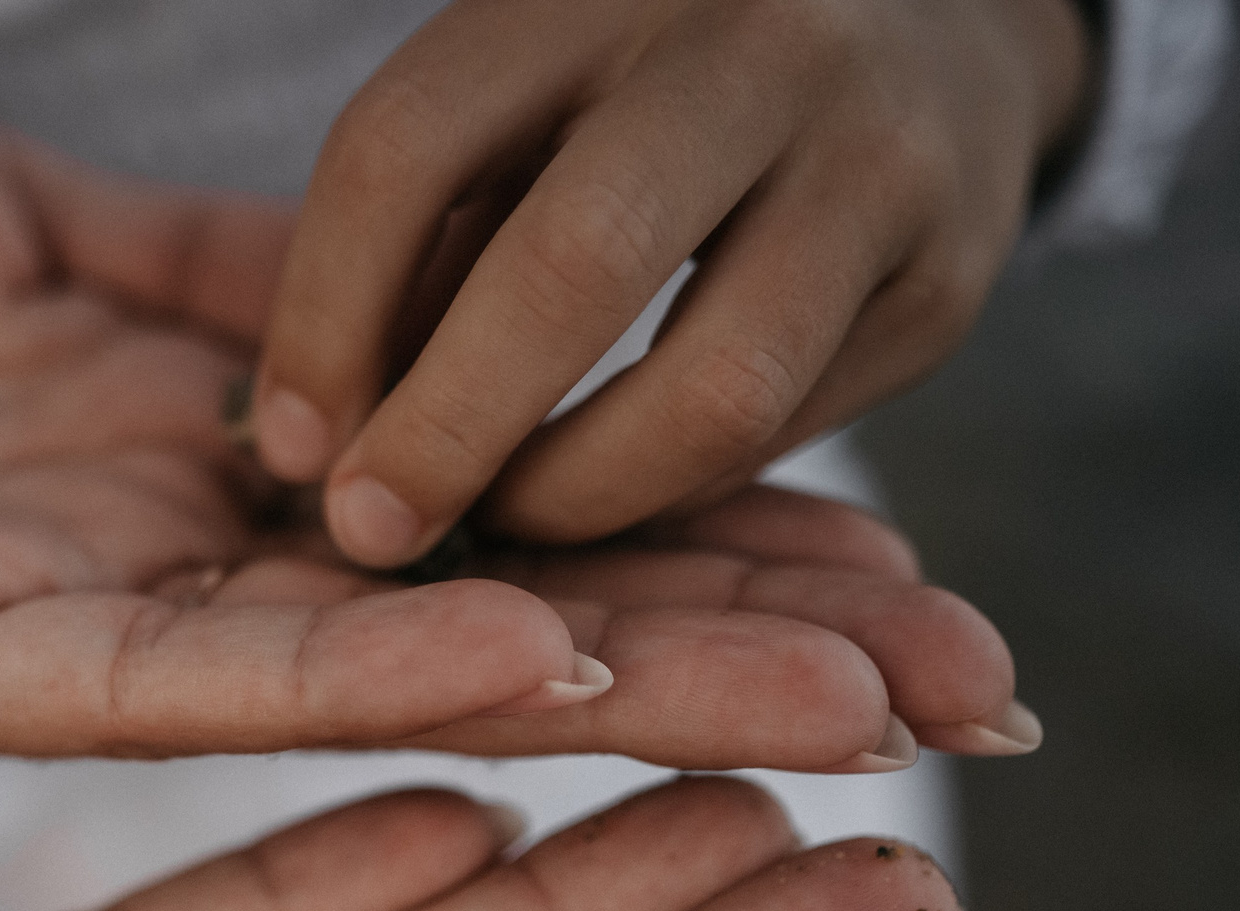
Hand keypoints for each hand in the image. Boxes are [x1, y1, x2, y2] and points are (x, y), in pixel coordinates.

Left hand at [0, 105, 1030, 767]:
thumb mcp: (38, 245)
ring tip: (822, 690)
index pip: (501, 524)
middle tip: (958, 683)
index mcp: (196, 486)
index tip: (903, 552)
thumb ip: (232, 291)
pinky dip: (357, 675)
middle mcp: (160, 592)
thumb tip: (429, 282)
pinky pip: (175, 676)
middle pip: (486, 631)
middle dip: (722, 648)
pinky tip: (529, 673)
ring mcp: (55, 645)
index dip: (702, 535)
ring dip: (603, 688)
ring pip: (374, 686)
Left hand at [249, 0, 1089, 554]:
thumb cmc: (654, 81)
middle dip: (446, 432)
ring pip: (709, 391)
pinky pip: (783, 435)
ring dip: (575, 495)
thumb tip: (319, 439)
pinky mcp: (949, 281)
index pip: (407, 146)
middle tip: (370, 529)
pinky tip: (609, 491)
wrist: (937, 14)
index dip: (323, 317)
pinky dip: (671, 493)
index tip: (291, 443)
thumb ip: (421, 238)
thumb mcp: (526, 97)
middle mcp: (752, 48)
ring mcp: (876, 162)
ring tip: (501, 520)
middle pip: (569, 267)